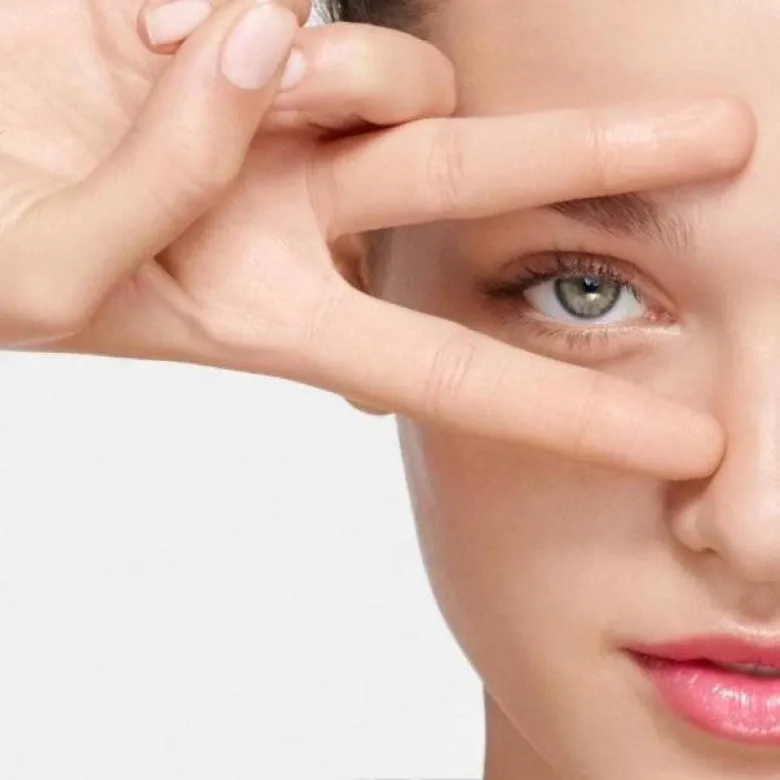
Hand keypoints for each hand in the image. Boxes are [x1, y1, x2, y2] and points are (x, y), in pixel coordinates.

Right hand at [0, 0, 755, 477]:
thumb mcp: (56, 273)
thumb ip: (164, 180)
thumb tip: (255, 46)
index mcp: (269, 309)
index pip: (456, 371)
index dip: (571, 414)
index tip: (681, 445)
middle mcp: (293, 215)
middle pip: (483, 192)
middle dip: (604, 160)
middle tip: (729, 143)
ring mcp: (269, 119)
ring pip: (393, 71)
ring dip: (343, 64)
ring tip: (199, 62)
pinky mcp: (224, 29)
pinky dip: (228, 10)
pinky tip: (148, 30)